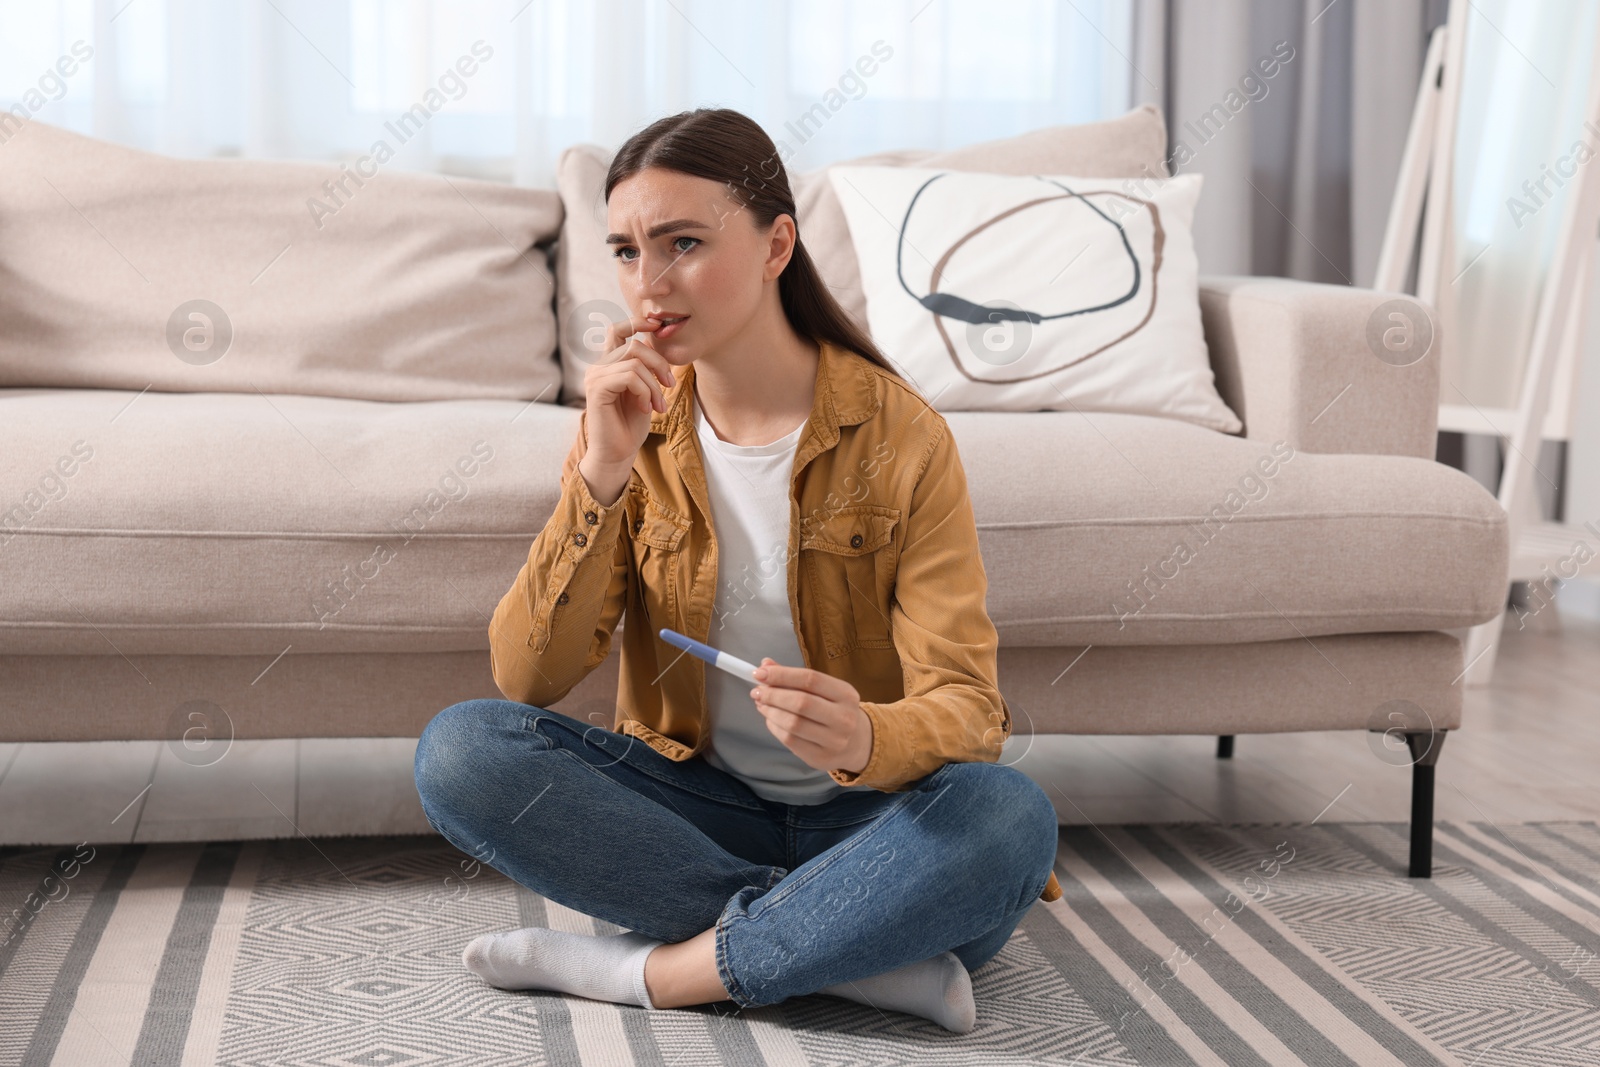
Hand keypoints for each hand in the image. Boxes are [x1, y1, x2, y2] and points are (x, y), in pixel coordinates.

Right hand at [580, 316, 677, 471]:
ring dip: (654, 385)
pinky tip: (645, 408)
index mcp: (608, 363)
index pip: (617, 330)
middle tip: (670, 385)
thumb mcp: (645, 389)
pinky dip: (644, 392)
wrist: (619, 452)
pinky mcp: (597, 389)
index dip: (636, 322)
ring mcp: (595, 376)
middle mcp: (598, 366)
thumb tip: (654, 339)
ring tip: (657, 405)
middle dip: (659, 363)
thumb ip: (645, 366)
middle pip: (634, 345)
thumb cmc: (631, 423)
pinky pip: (629, 377)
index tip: (656, 324)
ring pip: (635, 363)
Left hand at [749, 657, 873, 775]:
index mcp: (846, 694)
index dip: (782, 674)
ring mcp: (834, 740)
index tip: (761, 672)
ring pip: (793, 724)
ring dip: (770, 711)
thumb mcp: (824, 690)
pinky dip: (774, 727)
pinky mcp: (820, 757)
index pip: (810, 679)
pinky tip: (770, 719)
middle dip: (773, 695)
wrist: (856, 743)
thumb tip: (766, 665)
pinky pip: (790, 740)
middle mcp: (844, 718)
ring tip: (761, 704)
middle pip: (801, 702)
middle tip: (757, 691)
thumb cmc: (834, 711)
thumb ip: (795, 678)